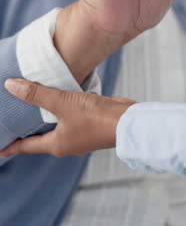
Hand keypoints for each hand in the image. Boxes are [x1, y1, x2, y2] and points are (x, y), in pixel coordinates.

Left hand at [0, 79, 134, 156]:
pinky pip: (69, 118)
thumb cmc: (96, 118)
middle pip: (41, 139)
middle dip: (27, 134)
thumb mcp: (62, 103)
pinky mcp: (90, 124)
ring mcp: (80, 134)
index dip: (12, 146)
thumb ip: (37, 94)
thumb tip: (10, 86)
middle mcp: (67, 143)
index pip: (27, 146)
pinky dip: (61, 112)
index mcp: (57, 144)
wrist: (126, 121)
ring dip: (45, 120)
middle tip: (14, 126)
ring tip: (34, 110)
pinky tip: (61, 100)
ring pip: (56, 128)